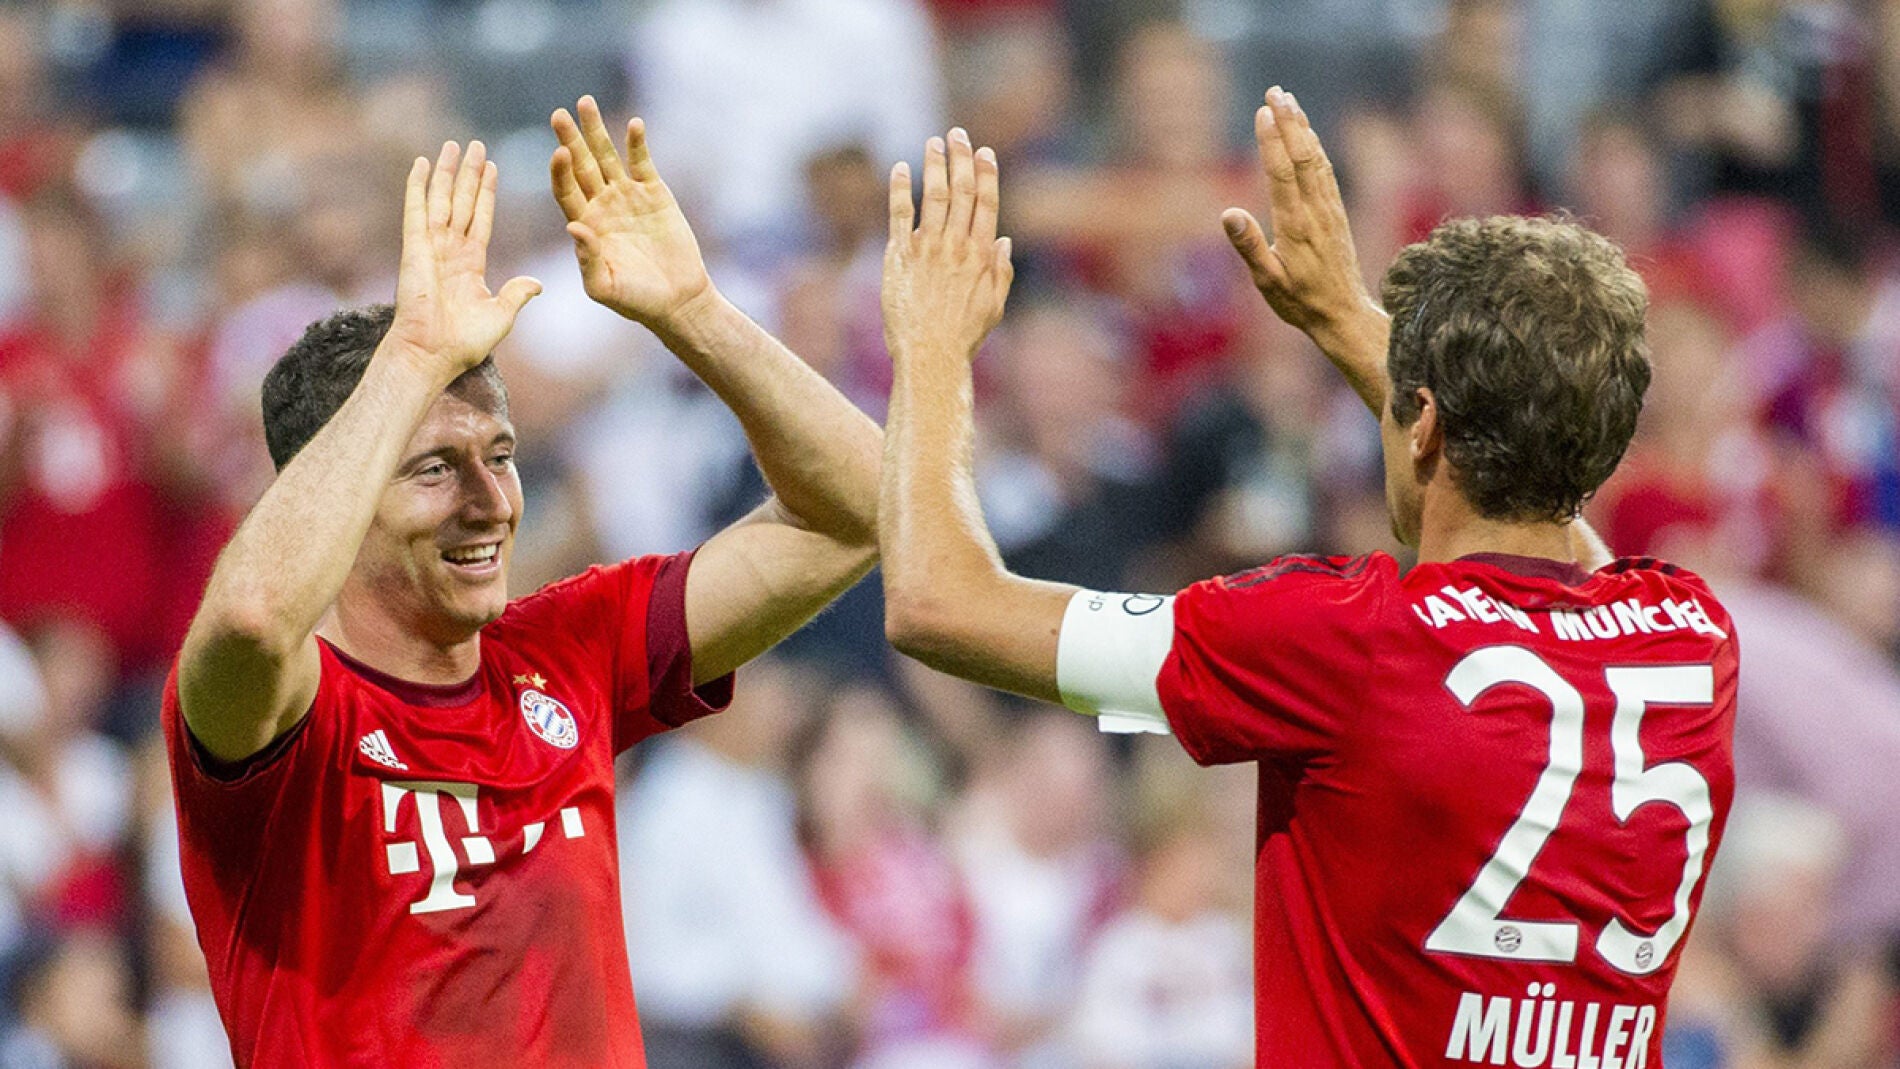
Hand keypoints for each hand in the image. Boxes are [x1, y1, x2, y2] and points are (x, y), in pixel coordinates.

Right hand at [386, 141, 542, 379]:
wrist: (434, 353)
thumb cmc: (464, 343)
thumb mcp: (501, 315)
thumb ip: (516, 294)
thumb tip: (538, 283)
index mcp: (470, 265)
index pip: (480, 218)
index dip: (486, 193)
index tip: (492, 167)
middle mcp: (450, 251)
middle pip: (462, 202)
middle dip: (469, 174)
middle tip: (475, 145)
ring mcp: (431, 247)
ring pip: (442, 199)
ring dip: (448, 171)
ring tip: (454, 145)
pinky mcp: (414, 247)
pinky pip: (416, 209)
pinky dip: (417, 185)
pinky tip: (421, 163)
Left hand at [550, 96, 713, 329]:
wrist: (677, 299)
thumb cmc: (636, 300)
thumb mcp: (604, 287)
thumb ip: (587, 260)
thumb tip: (573, 227)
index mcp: (584, 225)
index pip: (565, 190)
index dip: (560, 171)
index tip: (559, 153)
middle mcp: (601, 205)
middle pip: (580, 165)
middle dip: (570, 139)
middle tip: (558, 114)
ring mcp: (627, 197)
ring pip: (607, 157)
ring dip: (597, 130)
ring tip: (585, 102)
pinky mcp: (655, 194)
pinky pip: (642, 163)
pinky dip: (638, 144)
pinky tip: (634, 124)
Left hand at [882, 128, 1013, 362]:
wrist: (929, 355)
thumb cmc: (962, 338)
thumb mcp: (994, 308)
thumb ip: (1001, 272)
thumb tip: (1003, 240)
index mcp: (982, 256)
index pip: (987, 204)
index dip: (986, 175)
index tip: (984, 153)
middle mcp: (956, 246)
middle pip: (962, 192)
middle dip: (961, 159)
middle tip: (957, 135)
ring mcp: (927, 249)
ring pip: (933, 196)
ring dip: (934, 165)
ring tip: (933, 142)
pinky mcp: (899, 256)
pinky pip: (899, 214)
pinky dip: (900, 188)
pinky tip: (900, 168)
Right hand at [1223, 89, 1381, 344]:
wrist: (1343, 314)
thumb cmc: (1299, 302)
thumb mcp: (1268, 282)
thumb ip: (1249, 246)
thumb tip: (1228, 213)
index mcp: (1295, 226)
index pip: (1281, 174)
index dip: (1271, 141)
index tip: (1262, 112)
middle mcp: (1315, 212)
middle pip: (1302, 156)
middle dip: (1289, 121)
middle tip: (1275, 90)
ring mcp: (1328, 210)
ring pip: (1315, 159)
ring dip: (1302, 127)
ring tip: (1289, 100)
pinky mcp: (1336, 213)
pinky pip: (1325, 172)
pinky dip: (1314, 147)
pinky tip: (1307, 134)